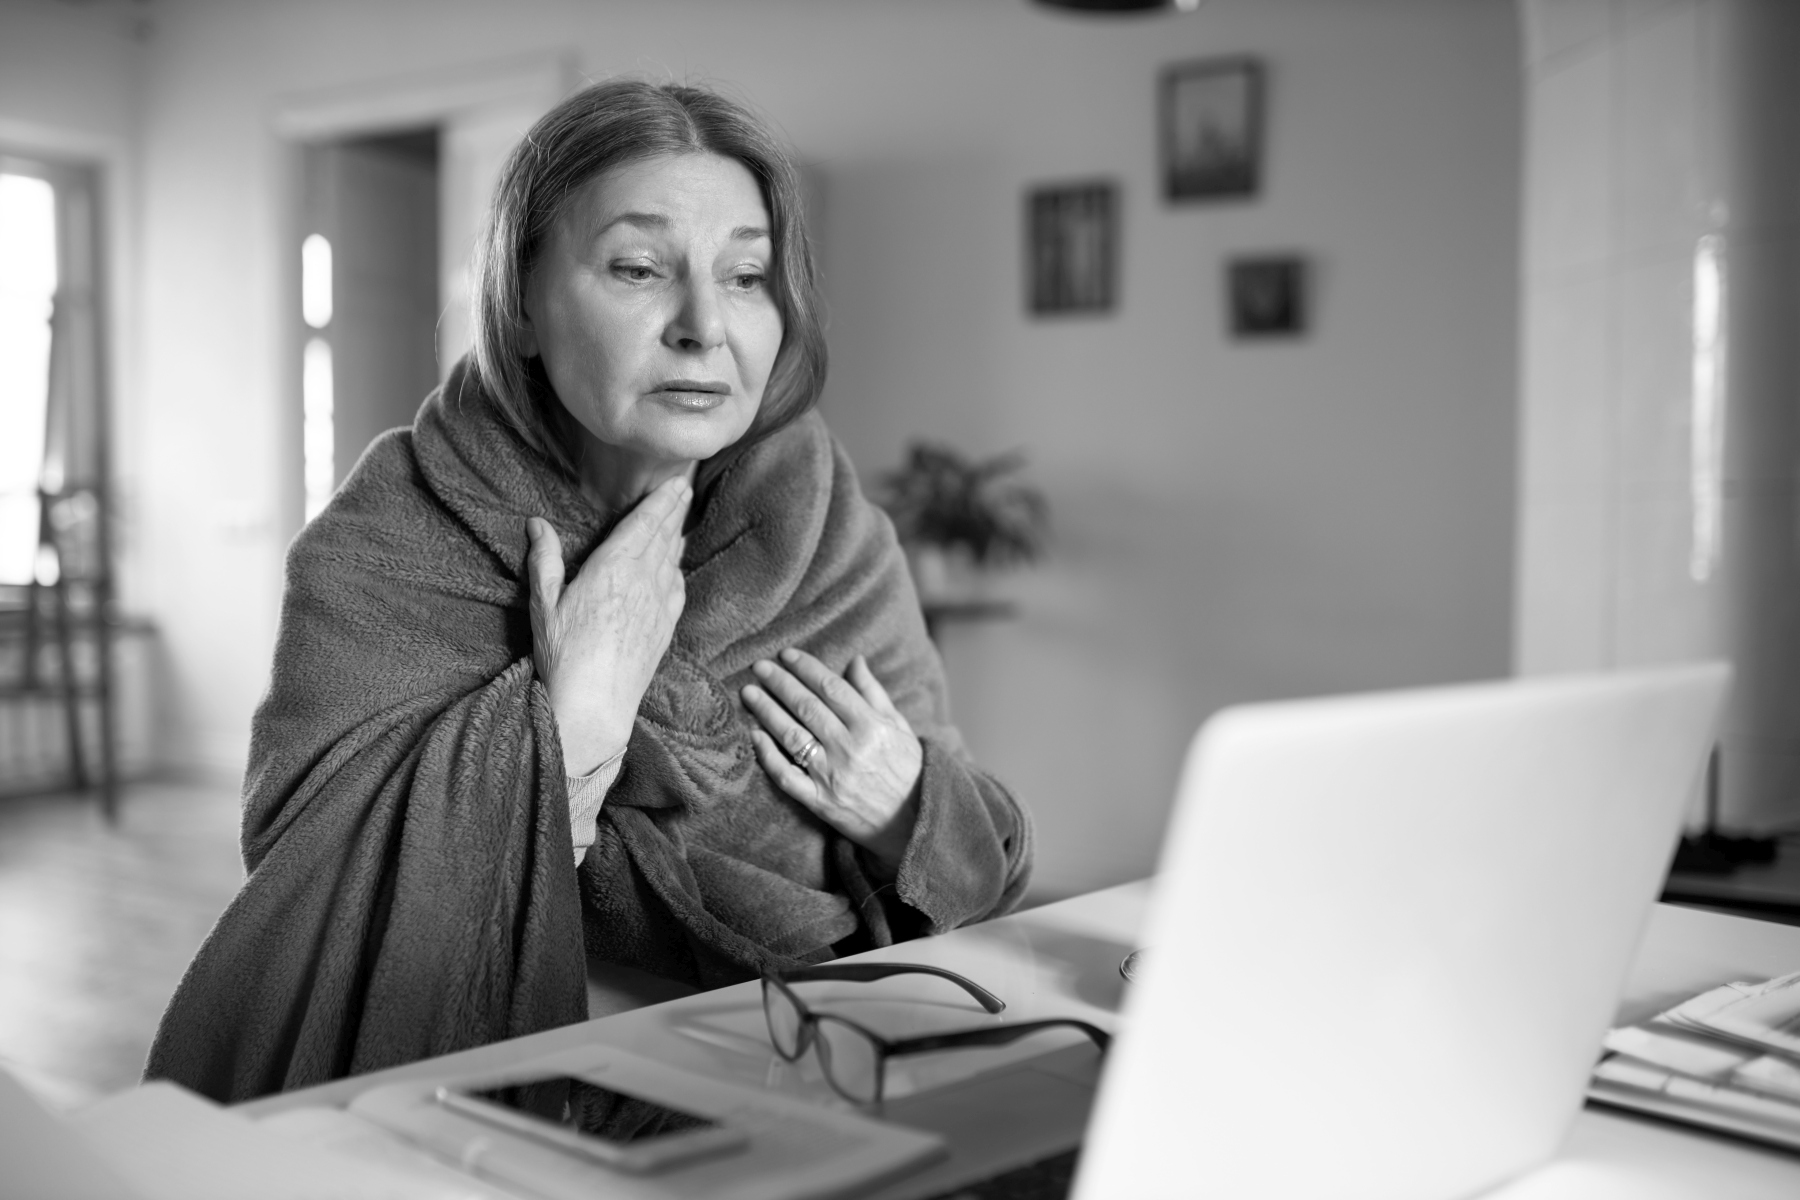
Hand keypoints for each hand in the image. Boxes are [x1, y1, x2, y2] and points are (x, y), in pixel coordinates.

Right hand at [527, 475, 689, 774]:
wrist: (595, 704)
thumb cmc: (563, 654)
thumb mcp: (544, 603)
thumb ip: (545, 560)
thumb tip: (537, 524)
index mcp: (613, 567)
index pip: (644, 524)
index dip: (661, 501)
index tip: (676, 482)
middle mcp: (643, 581)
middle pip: (664, 537)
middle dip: (674, 512)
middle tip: (684, 490)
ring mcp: (659, 606)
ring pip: (673, 562)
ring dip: (677, 538)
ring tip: (679, 523)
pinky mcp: (665, 629)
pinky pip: (677, 590)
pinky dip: (678, 572)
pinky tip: (676, 570)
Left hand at [740, 648, 923, 871]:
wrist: (916, 821)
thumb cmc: (908, 769)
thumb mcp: (899, 727)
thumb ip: (873, 693)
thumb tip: (855, 660)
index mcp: (872, 726)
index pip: (831, 688)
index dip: (806, 668)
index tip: (787, 654)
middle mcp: (851, 749)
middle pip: (806, 707)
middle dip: (780, 682)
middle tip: (759, 666)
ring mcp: (833, 777)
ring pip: (792, 736)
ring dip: (767, 711)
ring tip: (749, 693)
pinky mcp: (821, 802)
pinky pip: (787, 776)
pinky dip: (768, 756)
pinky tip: (754, 735)